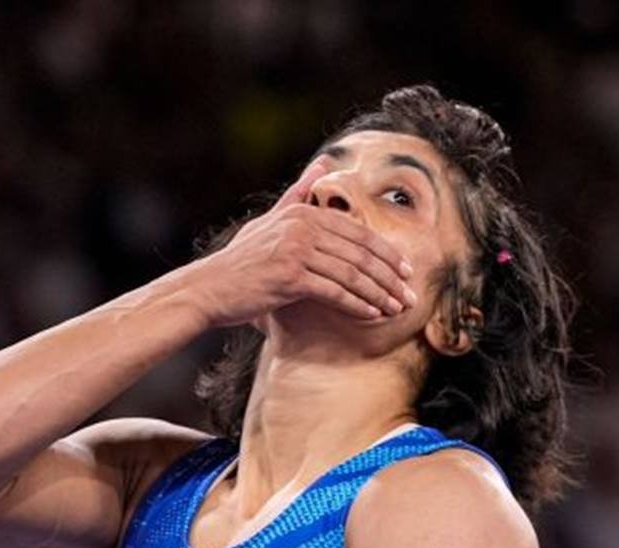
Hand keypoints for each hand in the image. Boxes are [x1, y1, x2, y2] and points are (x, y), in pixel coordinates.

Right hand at [189, 161, 416, 326]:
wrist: (208, 288)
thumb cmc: (240, 262)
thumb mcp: (269, 221)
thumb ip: (297, 194)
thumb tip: (324, 161)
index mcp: (301, 212)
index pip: (357, 232)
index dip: (386, 253)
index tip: (405, 271)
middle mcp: (301, 225)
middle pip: (360, 252)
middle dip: (390, 276)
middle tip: (410, 294)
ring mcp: (296, 249)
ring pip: (352, 273)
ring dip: (380, 293)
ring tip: (397, 308)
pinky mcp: (290, 276)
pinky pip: (336, 291)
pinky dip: (359, 304)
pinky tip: (373, 315)